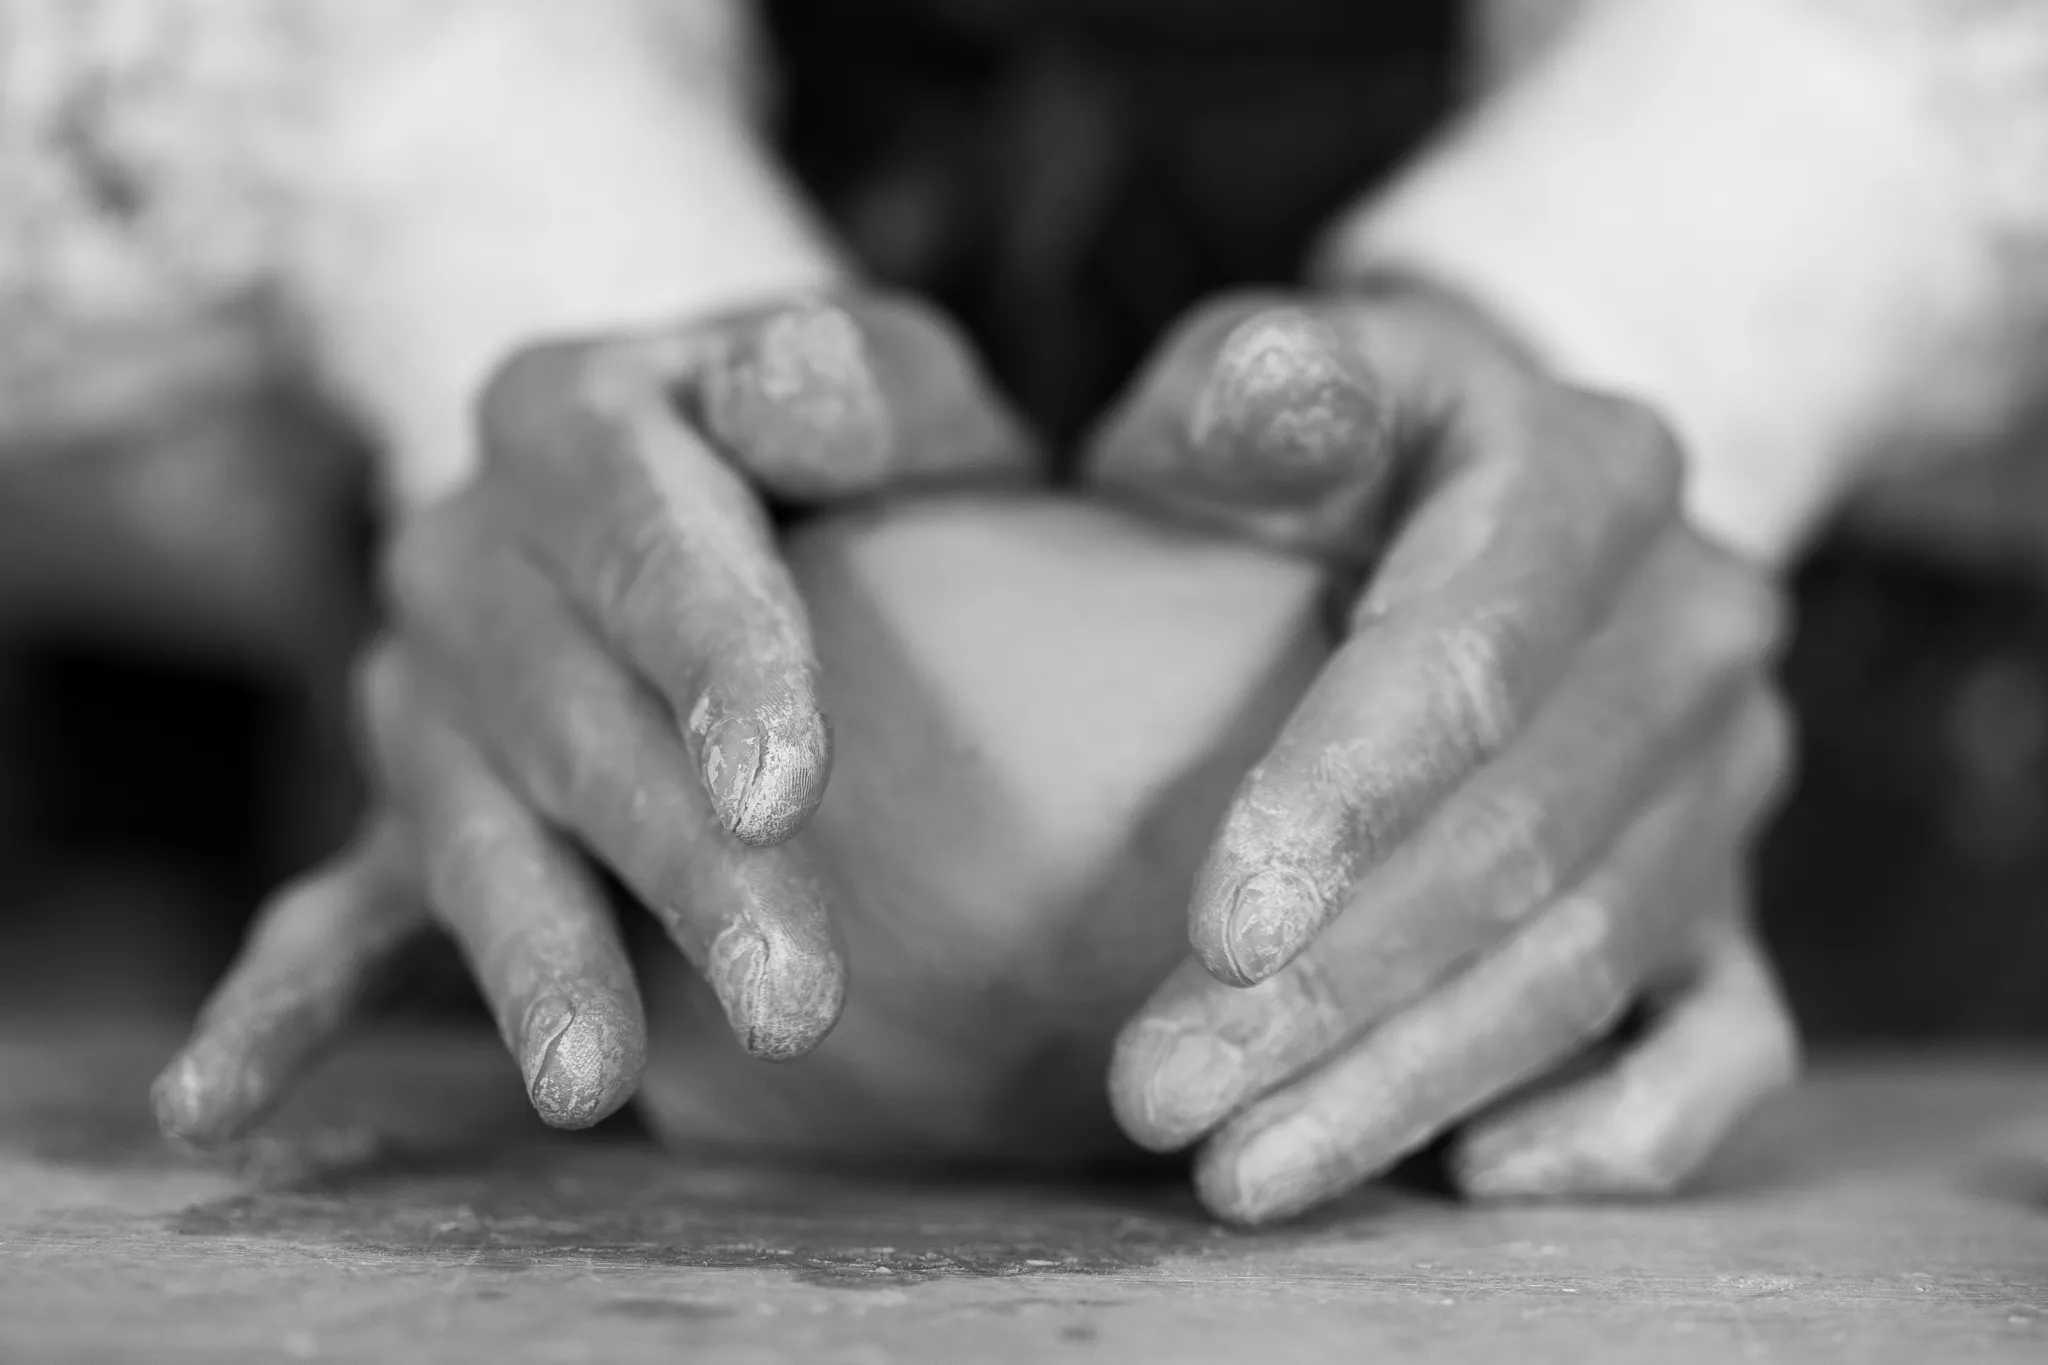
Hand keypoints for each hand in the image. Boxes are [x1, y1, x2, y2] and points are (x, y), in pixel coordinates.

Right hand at [152, 293, 1035, 1142]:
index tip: (783, 784)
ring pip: (476, 834)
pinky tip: (209, 1103)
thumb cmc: (852, 463)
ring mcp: (421, 692)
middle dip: (678, 861)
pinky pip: (333, 911)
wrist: (733, 510)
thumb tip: (789, 383)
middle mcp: (467, 553)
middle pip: (569, 712)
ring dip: (542, 959)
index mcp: (575, 417)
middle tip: (793, 1001)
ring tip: (597, 1082)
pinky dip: (278, 1003)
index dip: (712, 656)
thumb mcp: (896, 394)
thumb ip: (870, 388)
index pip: (642, 531)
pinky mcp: (406, 814)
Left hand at [1090, 282, 1800, 1223]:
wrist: (1474, 506)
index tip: (1214, 934)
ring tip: (1239, 1167)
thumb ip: (1265, 384)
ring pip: (1587, 960)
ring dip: (1410, 1081)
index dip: (1342, 804)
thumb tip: (1272, 402)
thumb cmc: (1328, 449)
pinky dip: (1617, 1127)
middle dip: (1334, 988)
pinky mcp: (1733, 895)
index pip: (1465, 661)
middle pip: (1520, 843)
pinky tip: (1472, 1178)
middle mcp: (1693, 630)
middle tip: (1159, 1091)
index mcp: (1587, 475)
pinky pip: (1721, 1042)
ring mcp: (1729, 776)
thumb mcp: (1276, 375)